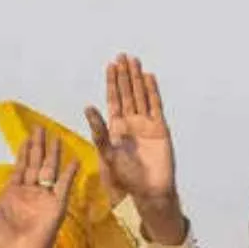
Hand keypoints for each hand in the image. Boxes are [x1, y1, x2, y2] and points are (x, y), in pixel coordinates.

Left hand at [0, 128, 78, 247]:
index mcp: (13, 194)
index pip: (21, 167)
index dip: (23, 151)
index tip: (27, 137)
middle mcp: (30, 193)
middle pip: (35, 163)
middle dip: (38, 145)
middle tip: (40, 128)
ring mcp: (44, 199)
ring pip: (49, 169)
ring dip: (52, 153)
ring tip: (55, 136)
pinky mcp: (57, 205)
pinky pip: (65, 185)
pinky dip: (70, 172)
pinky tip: (74, 160)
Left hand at [85, 54, 184, 238]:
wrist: (150, 191)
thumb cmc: (126, 179)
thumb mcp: (107, 154)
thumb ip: (99, 131)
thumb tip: (88, 107)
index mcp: (116, 129)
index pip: (113, 99)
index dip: (112, 82)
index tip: (111, 65)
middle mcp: (131, 124)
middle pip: (127, 93)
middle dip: (125, 75)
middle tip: (123, 56)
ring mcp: (146, 126)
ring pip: (141, 96)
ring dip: (138, 79)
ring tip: (135, 61)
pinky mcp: (160, 130)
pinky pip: (156, 106)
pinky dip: (153, 92)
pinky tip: (150, 78)